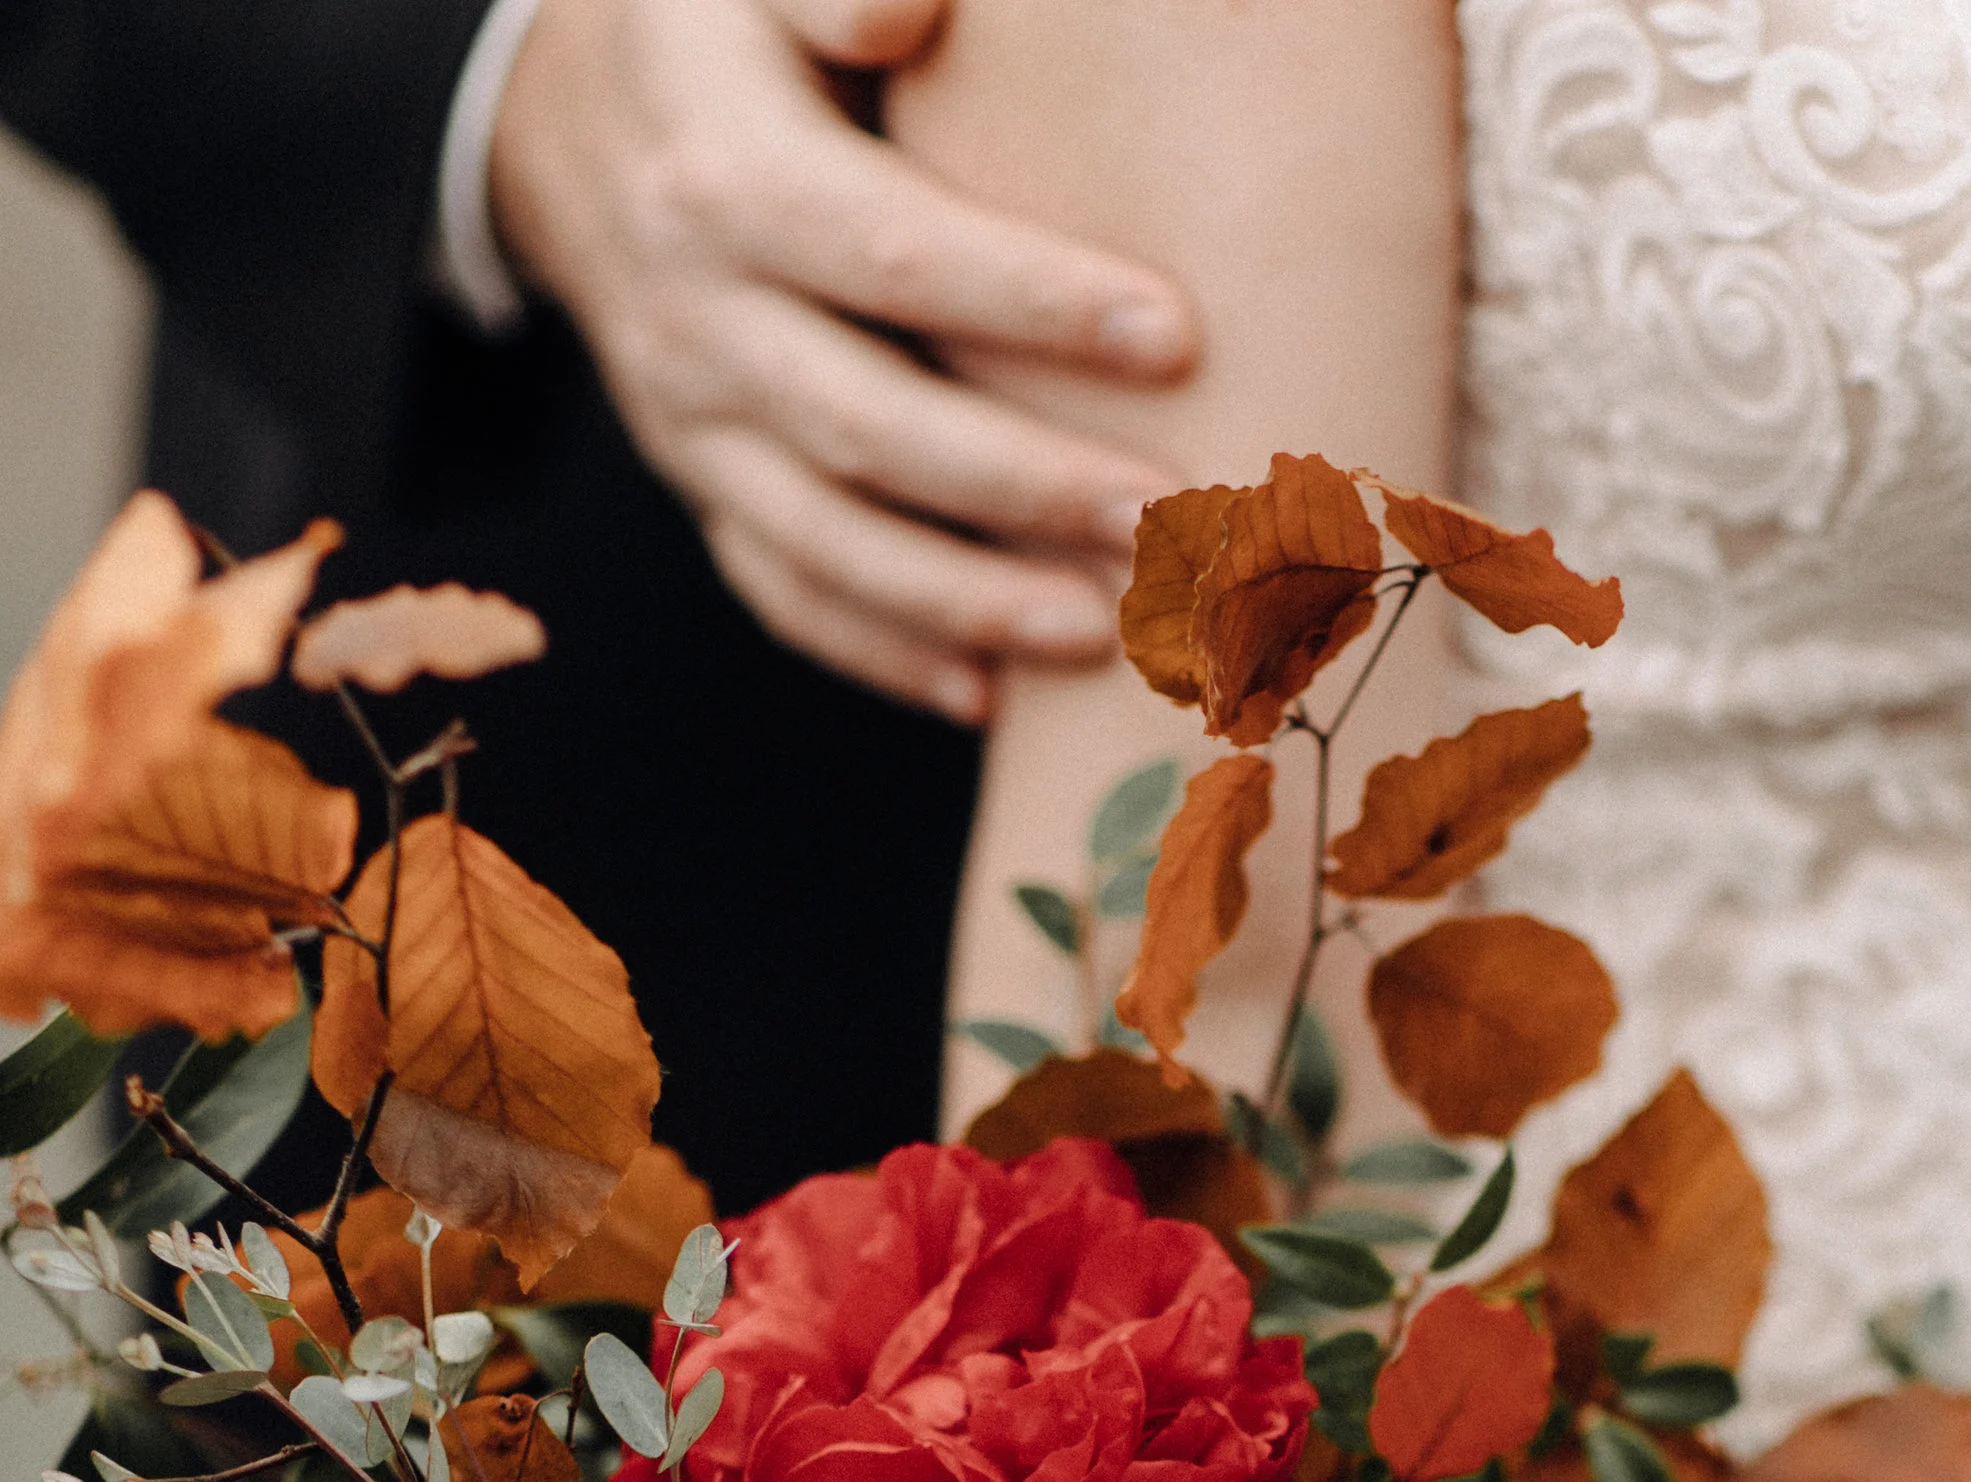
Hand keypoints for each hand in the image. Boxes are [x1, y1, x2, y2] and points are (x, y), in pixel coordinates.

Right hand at [488, 0, 1195, 717]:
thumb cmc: (718, 32)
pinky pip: (786, 595)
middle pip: (868, 426)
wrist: (567, 121)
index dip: (1032, 302)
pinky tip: (990, 694)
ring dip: (966, 601)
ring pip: (828, 543)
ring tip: (1100, 630)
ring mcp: (691, 424)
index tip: (1172, 335)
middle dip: (1022, 485)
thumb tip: (910, 13)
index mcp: (725, 179)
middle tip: (1163, 517)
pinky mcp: (703, 488)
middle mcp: (697, 318)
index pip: (893, 255)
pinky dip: (886, 655)